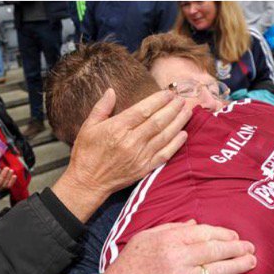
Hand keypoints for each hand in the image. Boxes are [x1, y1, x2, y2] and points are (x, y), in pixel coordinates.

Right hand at [52, 88, 190, 221]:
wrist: (88, 182)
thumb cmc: (86, 153)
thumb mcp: (88, 127)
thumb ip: (101, 108)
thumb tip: (111, 91)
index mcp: (117, 128)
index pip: (143, 110)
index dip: (158, 100)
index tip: (168, 93)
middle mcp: (131, 142)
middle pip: (158, 121)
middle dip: (172, 108)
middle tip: (181, 99)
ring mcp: (140, 156)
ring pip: (164, 136)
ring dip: (178, 123)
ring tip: (187, 111)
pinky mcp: (145, 168)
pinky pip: (164, 154)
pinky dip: (176, 144)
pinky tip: (184, 134)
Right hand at [85, 221, 256, 273]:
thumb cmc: (130, 266)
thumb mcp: (145, 238)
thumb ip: (171, 228)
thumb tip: (195, 224)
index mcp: (169, 241)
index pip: (206, 233)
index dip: (224, 234)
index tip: (235, 235)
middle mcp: (178, 260)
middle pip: (217, 251)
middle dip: (238, 248)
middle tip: (250, 248)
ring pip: (219, 272)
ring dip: (239, 266)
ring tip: (250, 262)